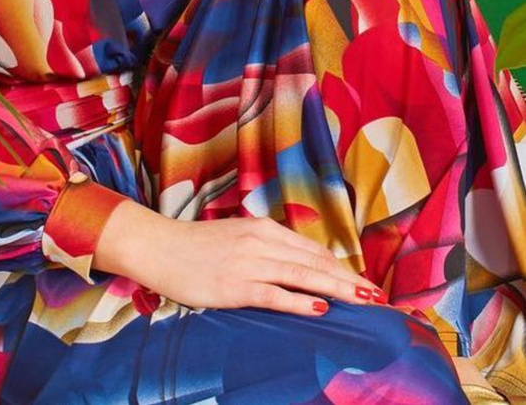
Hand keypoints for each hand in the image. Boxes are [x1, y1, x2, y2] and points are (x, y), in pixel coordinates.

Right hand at [94, 199, 388, 317]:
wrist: (158, 246)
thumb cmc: (196, 246)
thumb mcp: (237, 238)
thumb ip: (266, 248)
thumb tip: (296, 267)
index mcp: (265, 228)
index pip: (313, 251)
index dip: (342, 268)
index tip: (365, 283)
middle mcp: (262, 241)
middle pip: (316, 262)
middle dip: (350, 280)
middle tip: (379, 296)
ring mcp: (250, 262)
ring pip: (303, 276)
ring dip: (338, 289)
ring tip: (364, 301)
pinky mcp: (235, 284)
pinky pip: (275, 293)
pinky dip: (299, 300)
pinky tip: (320, 307)